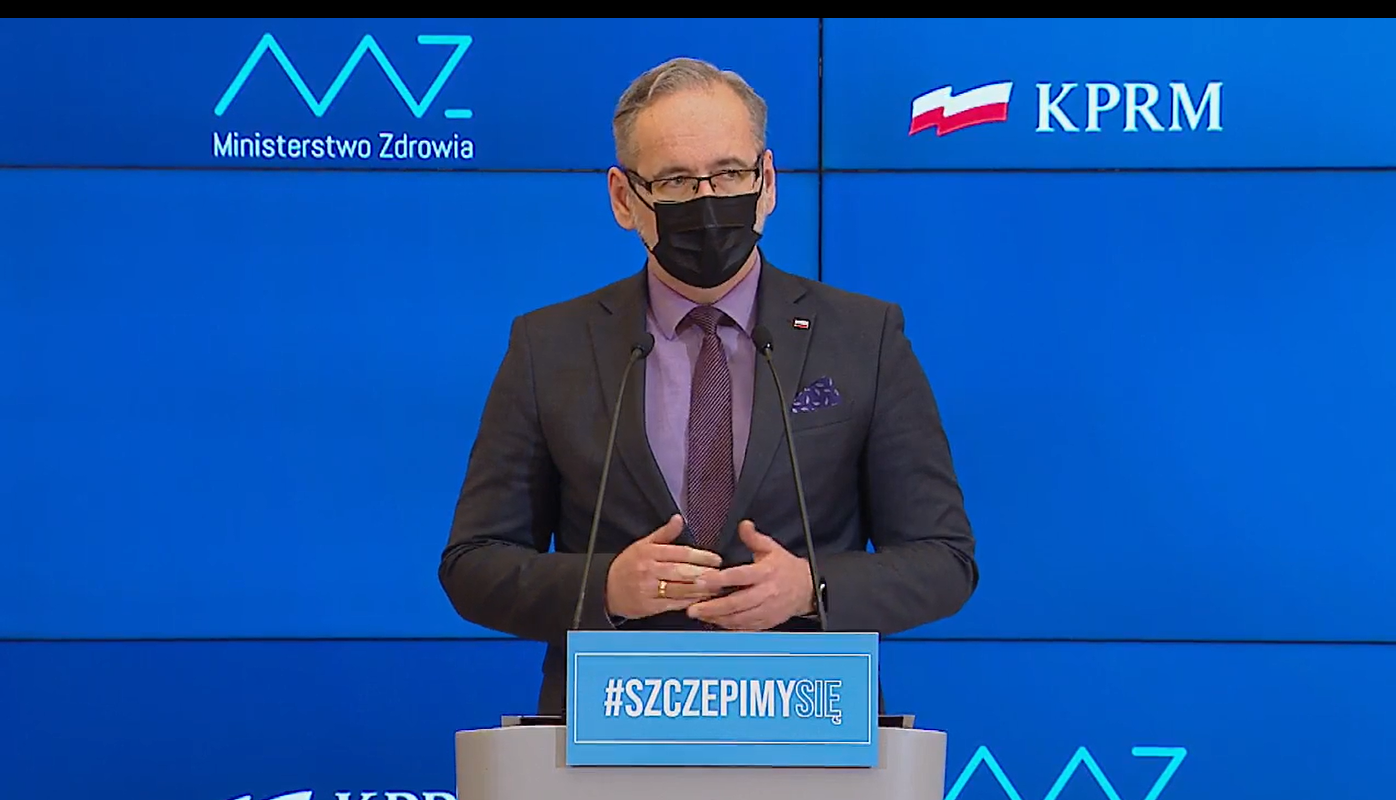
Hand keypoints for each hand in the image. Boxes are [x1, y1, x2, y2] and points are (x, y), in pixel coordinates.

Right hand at [605, 514, 722, 618]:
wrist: (606, 589)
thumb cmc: (627, 565)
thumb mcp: (643, 544)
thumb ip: (664, 534)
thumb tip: (679, 519)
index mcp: (649, 552)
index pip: (680, 553)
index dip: (701, 556)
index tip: (717, 559)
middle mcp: (649, 570)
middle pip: (682, 572)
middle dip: (705, 574)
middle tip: (723, 575)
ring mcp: (648, 589)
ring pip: (679, 589)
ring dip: (700, 590)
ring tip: (717, 588)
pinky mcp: (648, 606)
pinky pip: (673, 604)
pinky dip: (689, 602)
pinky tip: (701, 600)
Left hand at [687, 520, 814, 629]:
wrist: (807, 589)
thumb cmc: (787, 569)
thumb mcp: (772, 548)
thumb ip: (754, 538)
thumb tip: (743, 525)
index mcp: (765, 573)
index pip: (738, 576)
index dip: (718, 580)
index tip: (701, 580)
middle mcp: (765, 593)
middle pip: (736, 603)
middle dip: (712, 607)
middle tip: (692, 608)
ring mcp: (766, 610)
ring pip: (739, 618)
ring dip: (717, 618)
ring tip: (700, 615)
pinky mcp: (766, 622)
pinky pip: (745, 627)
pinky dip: (728, 626)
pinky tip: (715, 622)